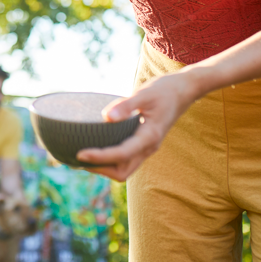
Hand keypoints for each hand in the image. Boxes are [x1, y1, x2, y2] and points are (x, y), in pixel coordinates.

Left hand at [76, 70, 198, 180]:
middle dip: (100, 169)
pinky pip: (126, 160)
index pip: (121, 154)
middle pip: (122, 172)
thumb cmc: (164, 90)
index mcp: (150, 136)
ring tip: (82, 157)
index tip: (80, 153)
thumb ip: (126, 105)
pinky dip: (110, 160)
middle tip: (76, 158)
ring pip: (124, 169)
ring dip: (104, 168)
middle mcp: (149, 147)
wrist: (184, 91)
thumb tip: (106, 117)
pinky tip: (97, 149)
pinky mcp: (144, 144)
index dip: (99, 157)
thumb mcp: (144, 93)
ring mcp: (147, 148)